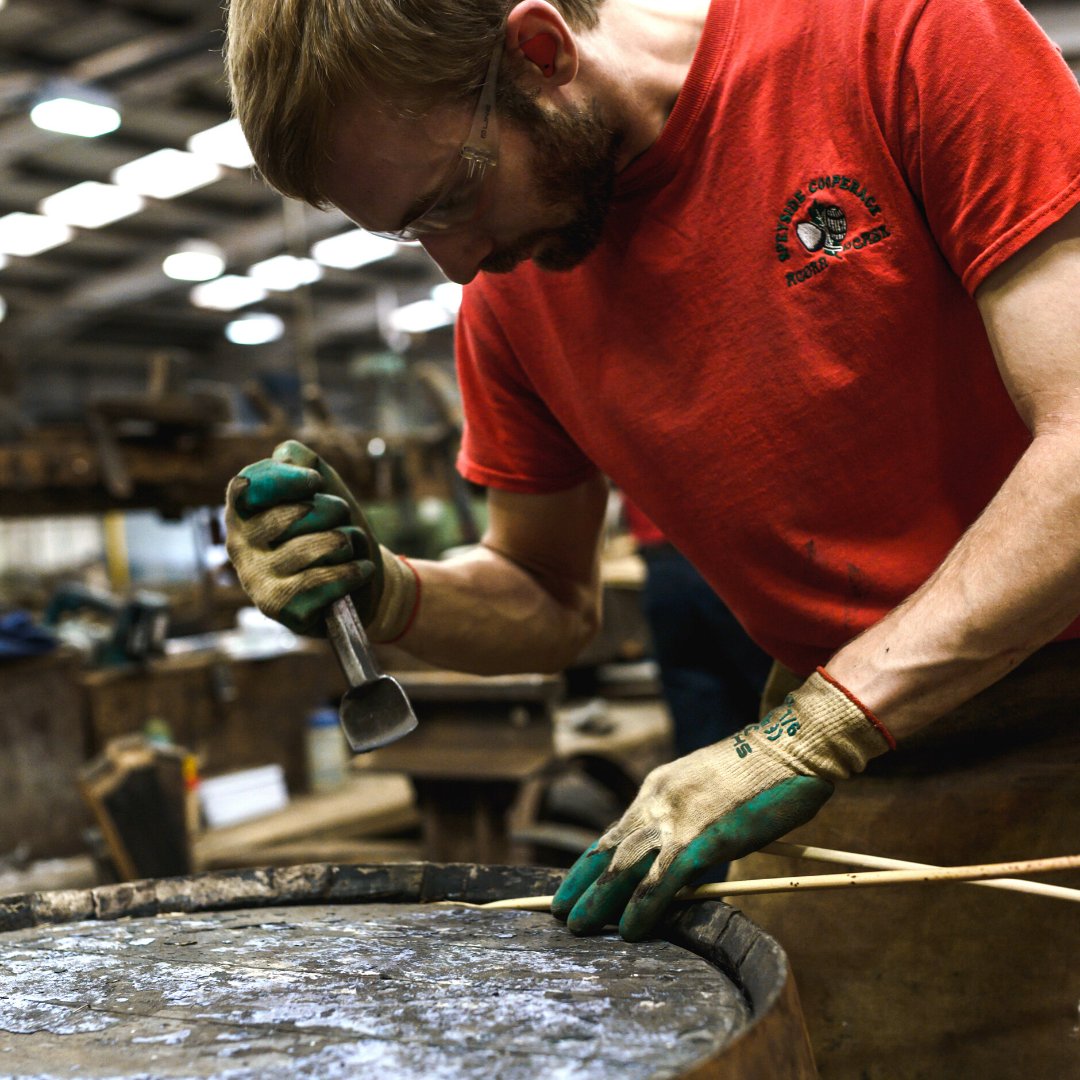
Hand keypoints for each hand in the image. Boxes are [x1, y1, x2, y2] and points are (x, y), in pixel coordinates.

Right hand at [225, 440, 415, 636]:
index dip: (285, 479)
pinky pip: (328, 579)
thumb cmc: (332, 528)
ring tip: (348, 547)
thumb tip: (285, 454)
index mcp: (242, 514)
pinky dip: (354, 570)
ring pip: (319, 546)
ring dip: (348, 541)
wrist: (358, 580)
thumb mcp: (319, 486)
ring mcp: (257, 581)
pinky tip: (358, 570)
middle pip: (295, 514)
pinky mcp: (282, 609)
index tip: (315, 481)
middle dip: (333, 511)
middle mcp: (240, 547)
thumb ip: (300, 459)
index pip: (247, 487)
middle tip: (340, 518)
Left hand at [551, 669, 892, 940]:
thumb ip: (689, 817)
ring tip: (579, 927)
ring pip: (625, 864)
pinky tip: (629, 928)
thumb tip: (682, 859)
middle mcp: (659, 799)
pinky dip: (642, 906)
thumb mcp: (709, 788)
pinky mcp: (703, 838)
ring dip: (599, 899)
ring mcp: (678, 818)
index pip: (618, 830)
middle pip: (609, 846)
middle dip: (583, 882)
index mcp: (659, 785)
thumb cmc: (762, 772)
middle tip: (561, 911)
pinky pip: (663, 879)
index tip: (578, 882)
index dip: (595, 861)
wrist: (791, 746)